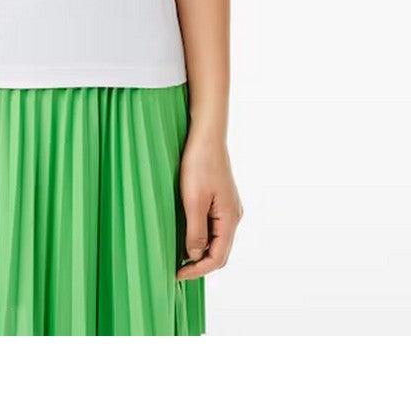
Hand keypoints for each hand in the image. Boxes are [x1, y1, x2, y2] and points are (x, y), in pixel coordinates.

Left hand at [176, 125, 241, 280]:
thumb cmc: (199, 164)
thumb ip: (196, 231)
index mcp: (230, 219)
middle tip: (176, 270)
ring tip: (177, 256)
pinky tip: (185, 235)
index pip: (218, 258)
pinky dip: (201, 236)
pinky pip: (213, 227)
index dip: (198, 270)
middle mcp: (233, 216)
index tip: (177, 275)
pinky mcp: (221, 200)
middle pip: (219, 251)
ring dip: (199, 251)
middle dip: (199, 264)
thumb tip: (195, 256)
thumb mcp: (193, 200)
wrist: (206, 136)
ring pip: (216, 239)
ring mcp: (228, 208)